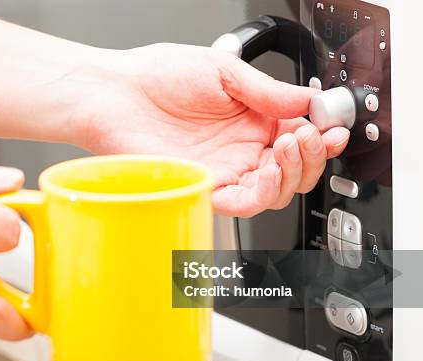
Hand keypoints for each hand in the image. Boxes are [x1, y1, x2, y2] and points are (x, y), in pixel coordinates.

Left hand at [76, 44, 349, 216]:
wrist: (114, 94)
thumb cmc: (156, 76)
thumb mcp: (222, 71)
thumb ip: (266, 91)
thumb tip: (306, 104)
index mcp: (250, 118)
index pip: (299, 135)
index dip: (322, 136)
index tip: (333, 128)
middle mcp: (239, 147)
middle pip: (293, 169)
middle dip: (312, 156)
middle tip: (310, 136)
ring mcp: (222, 169)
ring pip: (274, 191)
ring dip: (292, 174)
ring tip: (290, 146)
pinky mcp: (202, 186)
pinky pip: (241, 203)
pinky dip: (262, 193)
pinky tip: (266, 171)